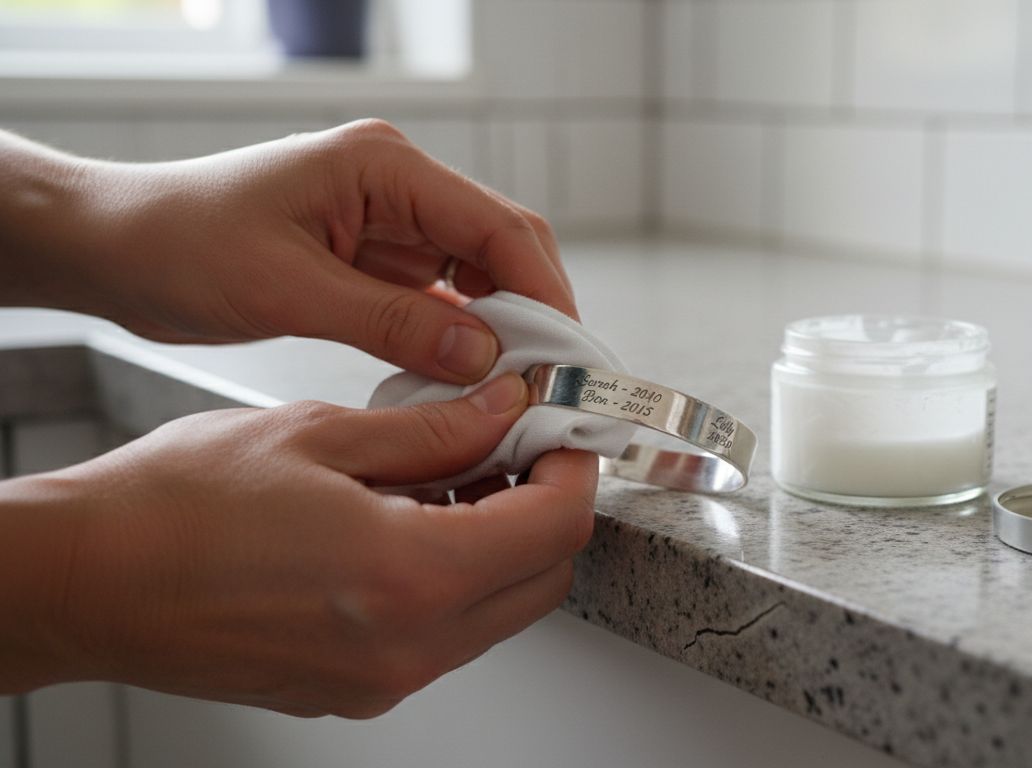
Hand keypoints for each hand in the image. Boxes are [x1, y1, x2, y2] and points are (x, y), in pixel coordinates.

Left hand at [0, 120, 573, 382]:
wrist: (115, 247)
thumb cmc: (179, 244)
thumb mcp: (289, 289)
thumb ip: (392, 321)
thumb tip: (482, 357)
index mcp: (385, 168)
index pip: (497, 225)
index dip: (543, 291)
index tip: (566, 354)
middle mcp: (397, 187)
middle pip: (501, 247)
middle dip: (534, 312)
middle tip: (551, 380)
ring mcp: (387, 223)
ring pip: (477, 277)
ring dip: (499, 331)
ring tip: (515, 391)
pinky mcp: (371, 260)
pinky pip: (437, 300)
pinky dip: (457, 339)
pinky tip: (466, 382)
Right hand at [0, 373, 596, 716]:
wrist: (86, 581)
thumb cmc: (177, 506)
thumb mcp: (321, 435)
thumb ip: (434, 430)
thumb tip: (503, 407)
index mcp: (411, 578)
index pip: (555, 527)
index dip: (574, 469)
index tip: (560, 430)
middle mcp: (408, 647)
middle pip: (543, 579)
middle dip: (548, 507)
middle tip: (516, 445)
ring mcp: (381, 679)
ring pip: (498, 611)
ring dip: (502, 543)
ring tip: (457, 474)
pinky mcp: (353, 688)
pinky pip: (444, 635)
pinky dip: (455, 577)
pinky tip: (414, 520)